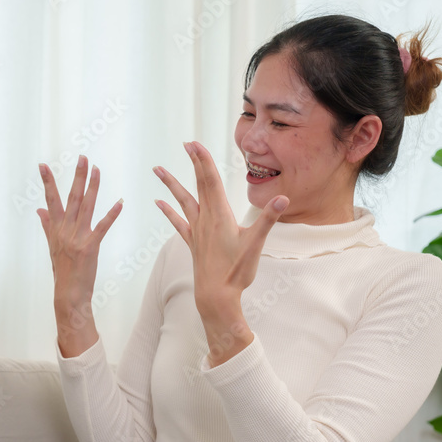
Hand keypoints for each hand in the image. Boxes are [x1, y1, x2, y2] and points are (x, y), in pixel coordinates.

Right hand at [37, 155, 122, 355]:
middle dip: (77, 177)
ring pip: (86, 207)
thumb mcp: (52, 246)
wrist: (68, 294)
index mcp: (56, 229)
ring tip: (97, 170)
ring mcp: (77, 238)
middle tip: (83, 157)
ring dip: (92, 187)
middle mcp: (65, 231)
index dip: (47, 182)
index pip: (51, 200)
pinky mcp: (90, 247)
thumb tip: (39, 209)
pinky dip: (111, 214)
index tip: (43, 165)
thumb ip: (47, 225)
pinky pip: (102, 227)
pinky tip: (119, 202)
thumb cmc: (62, 271)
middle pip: (71, 198)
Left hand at [153, 142, 287, 364]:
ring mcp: (197, 231)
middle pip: (199, 185)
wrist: (216, 297)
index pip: (211, 181)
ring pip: (183, 201)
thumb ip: (269, 219)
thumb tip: (283, 198)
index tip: (195, 144)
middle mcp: (205, 220)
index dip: (203, 161)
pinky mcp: (193, 243)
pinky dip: (169, 211)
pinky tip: (158, 202)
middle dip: (194, 164)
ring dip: (172, 184)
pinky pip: (178, 222)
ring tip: (158, 169)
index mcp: (220, 216)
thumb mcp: (256, 244)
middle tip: (185, 144)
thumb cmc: (236, 272)